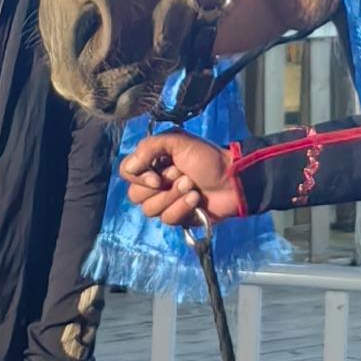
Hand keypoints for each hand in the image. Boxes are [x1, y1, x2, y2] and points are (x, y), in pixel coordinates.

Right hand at [120, 132, 238, 226]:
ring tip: (192, 186)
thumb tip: (130, 168)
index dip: (138, 178)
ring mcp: (166, 202)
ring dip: (173, 197)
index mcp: (152, 162)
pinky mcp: (178, 217)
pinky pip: (167, 219)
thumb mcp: (177, 141)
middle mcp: (155, 183)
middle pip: (135, 196)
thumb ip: (149, 147)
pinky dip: (183, 208)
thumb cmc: (207, 157)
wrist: (233, 179)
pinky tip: (197, 200)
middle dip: (162, 187)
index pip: (127, 173)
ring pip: (150, 210)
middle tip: (184, 176)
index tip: (156, 176)